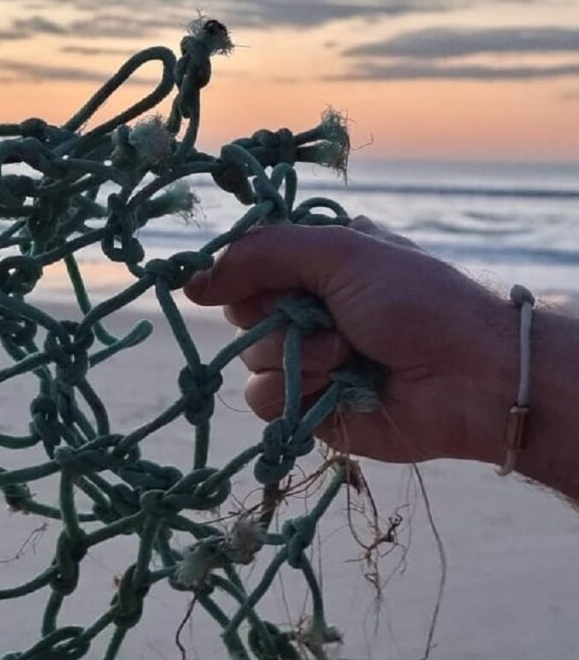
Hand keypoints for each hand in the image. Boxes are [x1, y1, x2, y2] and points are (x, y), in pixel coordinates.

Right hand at [184, 217, 515, 465]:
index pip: (248, 265)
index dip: (240, 274)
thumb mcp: (342, 252)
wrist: (467, 378)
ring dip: (291, 356)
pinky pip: (261, 400)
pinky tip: (333, 385)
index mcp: (318, 265)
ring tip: (344, 354)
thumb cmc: (416, 302)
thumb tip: (192, 280)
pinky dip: (292, 391)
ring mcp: (306, 360)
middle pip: (241, 313)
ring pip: (248, 360)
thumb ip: (264, 254)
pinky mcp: (306, 407)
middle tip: (318, 316)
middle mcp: (307, 311)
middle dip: (272, 317)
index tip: (237, 279)